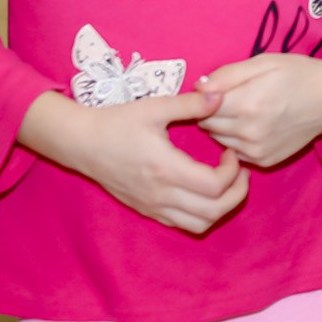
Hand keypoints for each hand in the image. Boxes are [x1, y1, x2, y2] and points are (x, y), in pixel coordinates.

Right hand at [20, 89, 247, 233]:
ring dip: (220, 208)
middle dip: (236, 194)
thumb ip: (190, 104)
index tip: (230, 152)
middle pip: (213, 212)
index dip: (233, 172)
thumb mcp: (155, 107)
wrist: (82, 143)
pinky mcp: (146, 210)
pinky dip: (201, 214)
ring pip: (199, 224)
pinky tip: (203, 190)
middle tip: (239, 172)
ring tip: (225, 183)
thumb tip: (220, 97)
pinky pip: (181, 224)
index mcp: (166, 169)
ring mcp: (153, 206)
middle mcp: (161, 194)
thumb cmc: (118, 122)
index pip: (214, 186)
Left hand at [194, 54, 321, 167]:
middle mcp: (250, 132)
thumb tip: (197, 87)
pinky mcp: (264, 161)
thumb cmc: (298, 73)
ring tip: (243, 110)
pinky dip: (236, 139)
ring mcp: (257, 150)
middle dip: (211, 111)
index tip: (214, 89)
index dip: (205, 95)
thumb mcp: (264, 62)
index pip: (202, 106)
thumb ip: (227, 74)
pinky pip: (234, 151)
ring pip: (218, 139)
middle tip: (231, 97)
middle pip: (207, 124)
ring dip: (223, 126)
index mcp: (248, 103)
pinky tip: (253, 125)